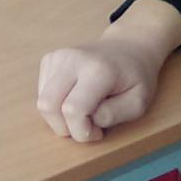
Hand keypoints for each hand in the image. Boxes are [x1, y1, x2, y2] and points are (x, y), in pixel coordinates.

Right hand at [36, 0, 180, 141]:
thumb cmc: (135, 77)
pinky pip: (42, 93)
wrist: (128, 47)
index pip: (73, 110)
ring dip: (59, 118)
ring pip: (42, 102)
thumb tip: (89, 120)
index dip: (82, 131)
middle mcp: (72, 60)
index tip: (98, 133)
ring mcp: (58, 57)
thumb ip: (115, 114)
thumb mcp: (138, 102)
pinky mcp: (49, 59)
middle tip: (88, 127)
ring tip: (82, 113)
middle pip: (48, 106)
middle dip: (65, 128)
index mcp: (97, 70)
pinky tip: (74, 99)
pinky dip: (55, 105)